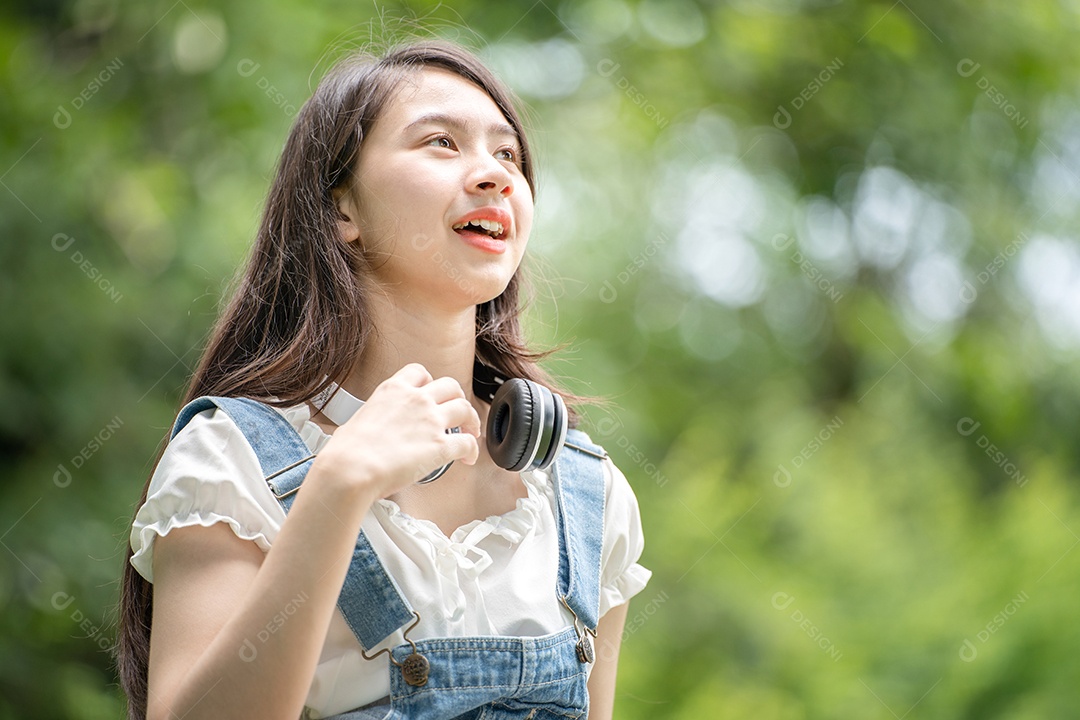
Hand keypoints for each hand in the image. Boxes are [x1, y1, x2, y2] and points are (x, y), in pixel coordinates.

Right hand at [309, 364, 480, 498]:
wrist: (352, 469)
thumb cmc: (347, 452)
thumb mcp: (357, 419)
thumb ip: (372, 418)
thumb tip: (368, 429)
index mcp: (393, 390)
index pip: (419, 372)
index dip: (430, 382)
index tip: (432, 393)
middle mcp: (416, 400)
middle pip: (451, 386)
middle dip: (457, 397)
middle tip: (458, 412)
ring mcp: (431, 421)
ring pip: (465, 409)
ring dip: (471, 420)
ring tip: (471, 432)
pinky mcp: (441, 445)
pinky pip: (467, 443)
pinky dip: (472, 450)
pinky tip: (468, 458)